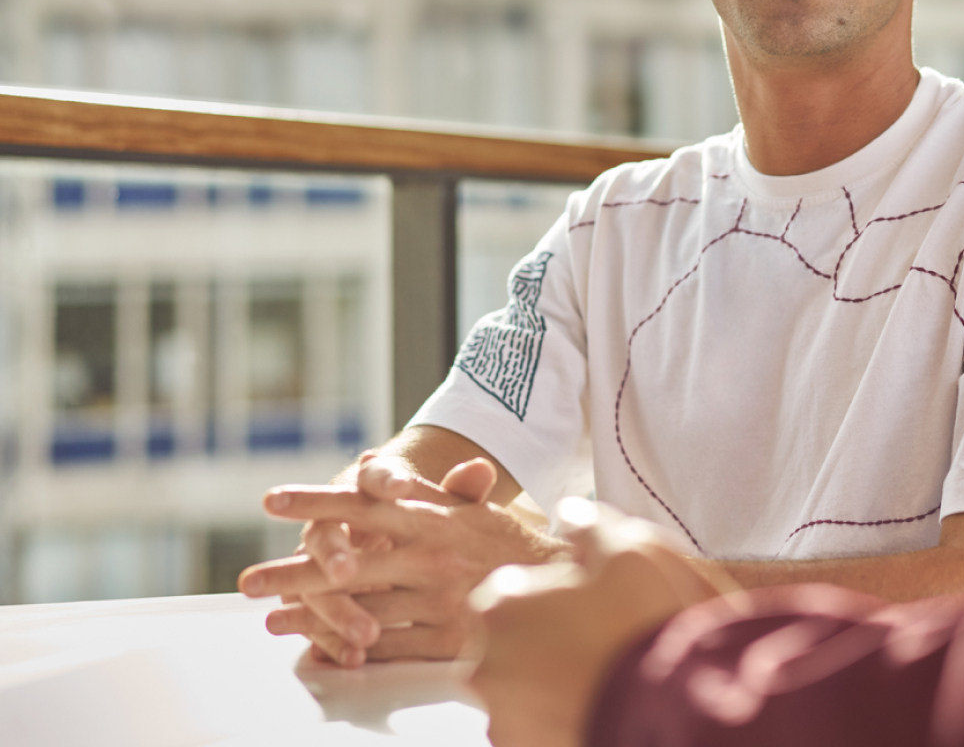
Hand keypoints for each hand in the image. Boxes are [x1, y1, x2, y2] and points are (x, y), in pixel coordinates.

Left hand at [241, 454, 563, 664]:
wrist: (563, 587)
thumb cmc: (509, 544)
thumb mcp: (471, 508)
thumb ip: (421, 489)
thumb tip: (368, 466)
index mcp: (435, 518)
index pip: (364, 505)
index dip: (316, 501)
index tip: (273, 500)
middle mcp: (433, 556)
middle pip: (350, 564)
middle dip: (293, 572)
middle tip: (248, 581)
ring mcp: (439, 599)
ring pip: (362, 608)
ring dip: (312, 616)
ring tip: (273, 619)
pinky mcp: (448, 638)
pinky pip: (389, 645)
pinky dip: (351, 647)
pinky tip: (323, 648)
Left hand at [467, 499, 737, 746]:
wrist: (677, 710)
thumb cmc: (647, 624)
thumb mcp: (628, 548)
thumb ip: (587, 524)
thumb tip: (568, 515)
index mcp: (501, 607)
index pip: (505, 591)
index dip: (548, 593)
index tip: (582, 601)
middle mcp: (486, 666)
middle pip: (507, 642)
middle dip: (543, 639)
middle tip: (596, 639)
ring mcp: (503, 718)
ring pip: (518, 689)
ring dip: (548, 681)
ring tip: (603, 675)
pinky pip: (533, 727)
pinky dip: (557, 715)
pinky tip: (599, 703)